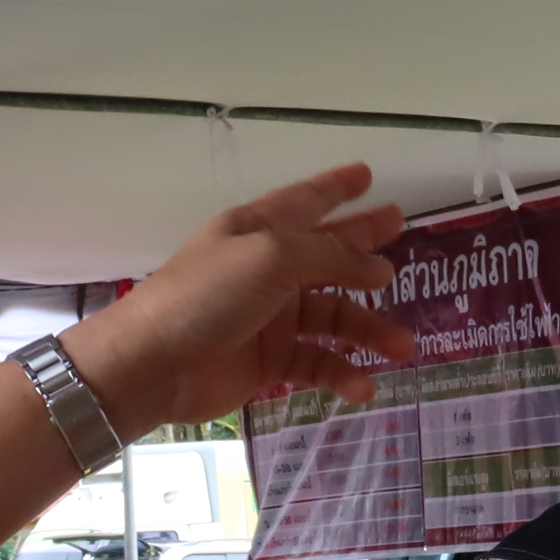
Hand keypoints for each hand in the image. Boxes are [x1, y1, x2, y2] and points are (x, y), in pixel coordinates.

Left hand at [60, 165, 418, 434]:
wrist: (155, 364)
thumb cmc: (207, 297)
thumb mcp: (272, 258)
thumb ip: (330, 256)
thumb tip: (379, 268)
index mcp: (259, 231)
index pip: (306, 201)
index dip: (337, 188)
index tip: (367, 175)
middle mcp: (267, 269)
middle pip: (328, 254)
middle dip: (365, 246)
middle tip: (402, 236)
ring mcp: (269, 317)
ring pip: (334, 317)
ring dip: (369, 330)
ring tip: (404, 346)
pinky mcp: (268, 361)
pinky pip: (317, 363)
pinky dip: (342, 373)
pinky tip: (363, 385)